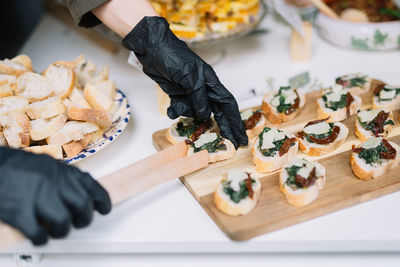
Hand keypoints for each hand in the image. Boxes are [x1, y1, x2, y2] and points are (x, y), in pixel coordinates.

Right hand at [0, 147, 110, 244]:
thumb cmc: (19, 168)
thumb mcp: (48, 166)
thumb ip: (66, 179)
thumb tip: (84, 193)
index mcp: (61, 170)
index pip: (92, 186)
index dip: (102, 201)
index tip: (104, 209)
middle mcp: (53, 180)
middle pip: (82, 204)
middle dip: (84, 218)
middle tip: (78, 222)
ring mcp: (36, 195)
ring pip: (63, 220)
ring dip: (62, 230)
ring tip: (56, 230)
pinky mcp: (19, 210)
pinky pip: (38, 232)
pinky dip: (41, 238)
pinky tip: (39, 236)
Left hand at [122, 16, 247, 147]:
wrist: (152, 48)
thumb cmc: (173, 57)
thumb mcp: (188, 76)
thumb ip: (198, 96)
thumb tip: (206, 115)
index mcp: (211, 83)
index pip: (227, 104)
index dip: (234, 121)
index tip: (239, 135)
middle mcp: (204, 89)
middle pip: (217, 112)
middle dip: (224, 128)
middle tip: (233, 144)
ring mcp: (191, 93)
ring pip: (195, 112)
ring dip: (186, 111)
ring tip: (176, 104)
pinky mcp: (178, 95)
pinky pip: (181, 109)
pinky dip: (175, 110)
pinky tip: (170, 108)